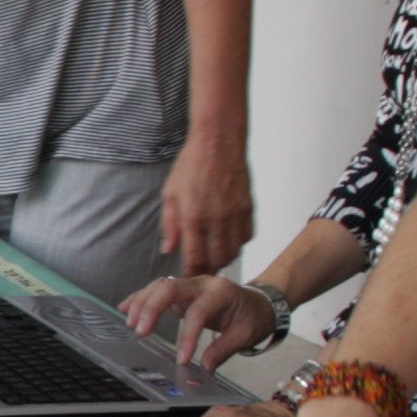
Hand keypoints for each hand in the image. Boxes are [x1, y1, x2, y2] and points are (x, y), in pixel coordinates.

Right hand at [122, 271, 273, 368]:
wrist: (258, 302)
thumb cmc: (252, 316)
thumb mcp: (245, 334)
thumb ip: (223, 349)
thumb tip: (205, 367)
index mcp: (222, 292)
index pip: (199, 312)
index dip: (187, 336)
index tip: (181, 359)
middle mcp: (203, 283)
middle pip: (171, 288)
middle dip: (152, 308)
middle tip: (141, 332)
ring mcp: (190, 284)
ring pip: (160, 286)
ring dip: (143, 303)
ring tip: (131, 324)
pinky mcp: (181, 291)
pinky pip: (157, 290)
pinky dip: (141, 298)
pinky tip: (126, 307)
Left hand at [160, 131, 253, 275]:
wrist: (218, 142)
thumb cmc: (192, 164)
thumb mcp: (170, 193)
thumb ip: (169, 224)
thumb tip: (169, 248)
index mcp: (193, 217)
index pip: (195, 258)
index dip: (192, 271)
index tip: (188, 274)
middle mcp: (216, 219)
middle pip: (217, 260)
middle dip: (208, 269)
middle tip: (202, 268)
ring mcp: (235, 214)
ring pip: (234, 251)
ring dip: (224, 258)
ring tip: (214, 256)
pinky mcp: (248, 208)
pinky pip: (247, 236)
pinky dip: (238, 243)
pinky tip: (228, 239)